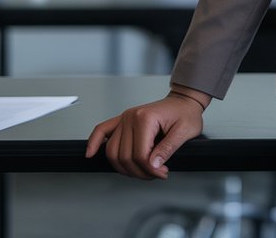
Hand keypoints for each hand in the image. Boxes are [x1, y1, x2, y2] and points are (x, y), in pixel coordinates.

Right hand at [85, 89, 207, 179]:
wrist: (183, 102)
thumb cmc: (185, 113)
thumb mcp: (185, 131)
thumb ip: (168, 148)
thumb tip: (153, 165)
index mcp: (145, 117)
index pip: (140, 154)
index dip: (150, 169)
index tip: (162, 173)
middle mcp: (131, 117)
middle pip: (124, 156)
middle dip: (140, 171)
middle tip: (155, 174)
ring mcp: (124, 119)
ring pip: (112, 152)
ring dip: (124, 168)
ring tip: (142, 171)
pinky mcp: (122, 121)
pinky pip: (102, 131)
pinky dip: (94, 142)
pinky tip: (91, 153)